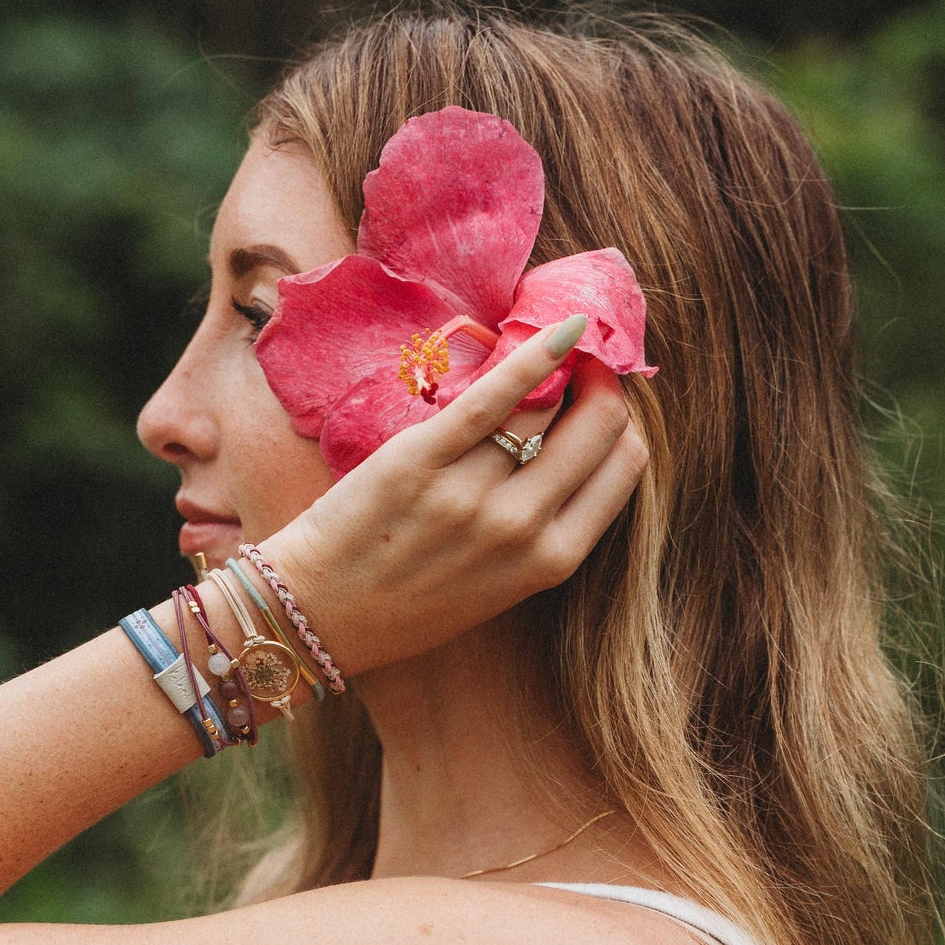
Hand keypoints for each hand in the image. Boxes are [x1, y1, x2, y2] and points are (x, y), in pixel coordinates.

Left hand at [261, 323, 648, 676]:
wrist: (320, 613)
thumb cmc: (408, 604)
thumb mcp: (499, 586)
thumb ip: (543, 530)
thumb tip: (576, 445)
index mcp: (551, 561)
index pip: (625, 464)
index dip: (622, 422)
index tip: (602, 400)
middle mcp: (520, 527)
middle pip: (599, 426)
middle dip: (601, 387)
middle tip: (583, 367)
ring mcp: (471, 492)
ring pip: (546, 404)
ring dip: (558, 370)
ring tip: (551, 356)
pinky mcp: (421, 458)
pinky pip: (494, 394)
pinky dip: (533, 355)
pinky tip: (558, 330)